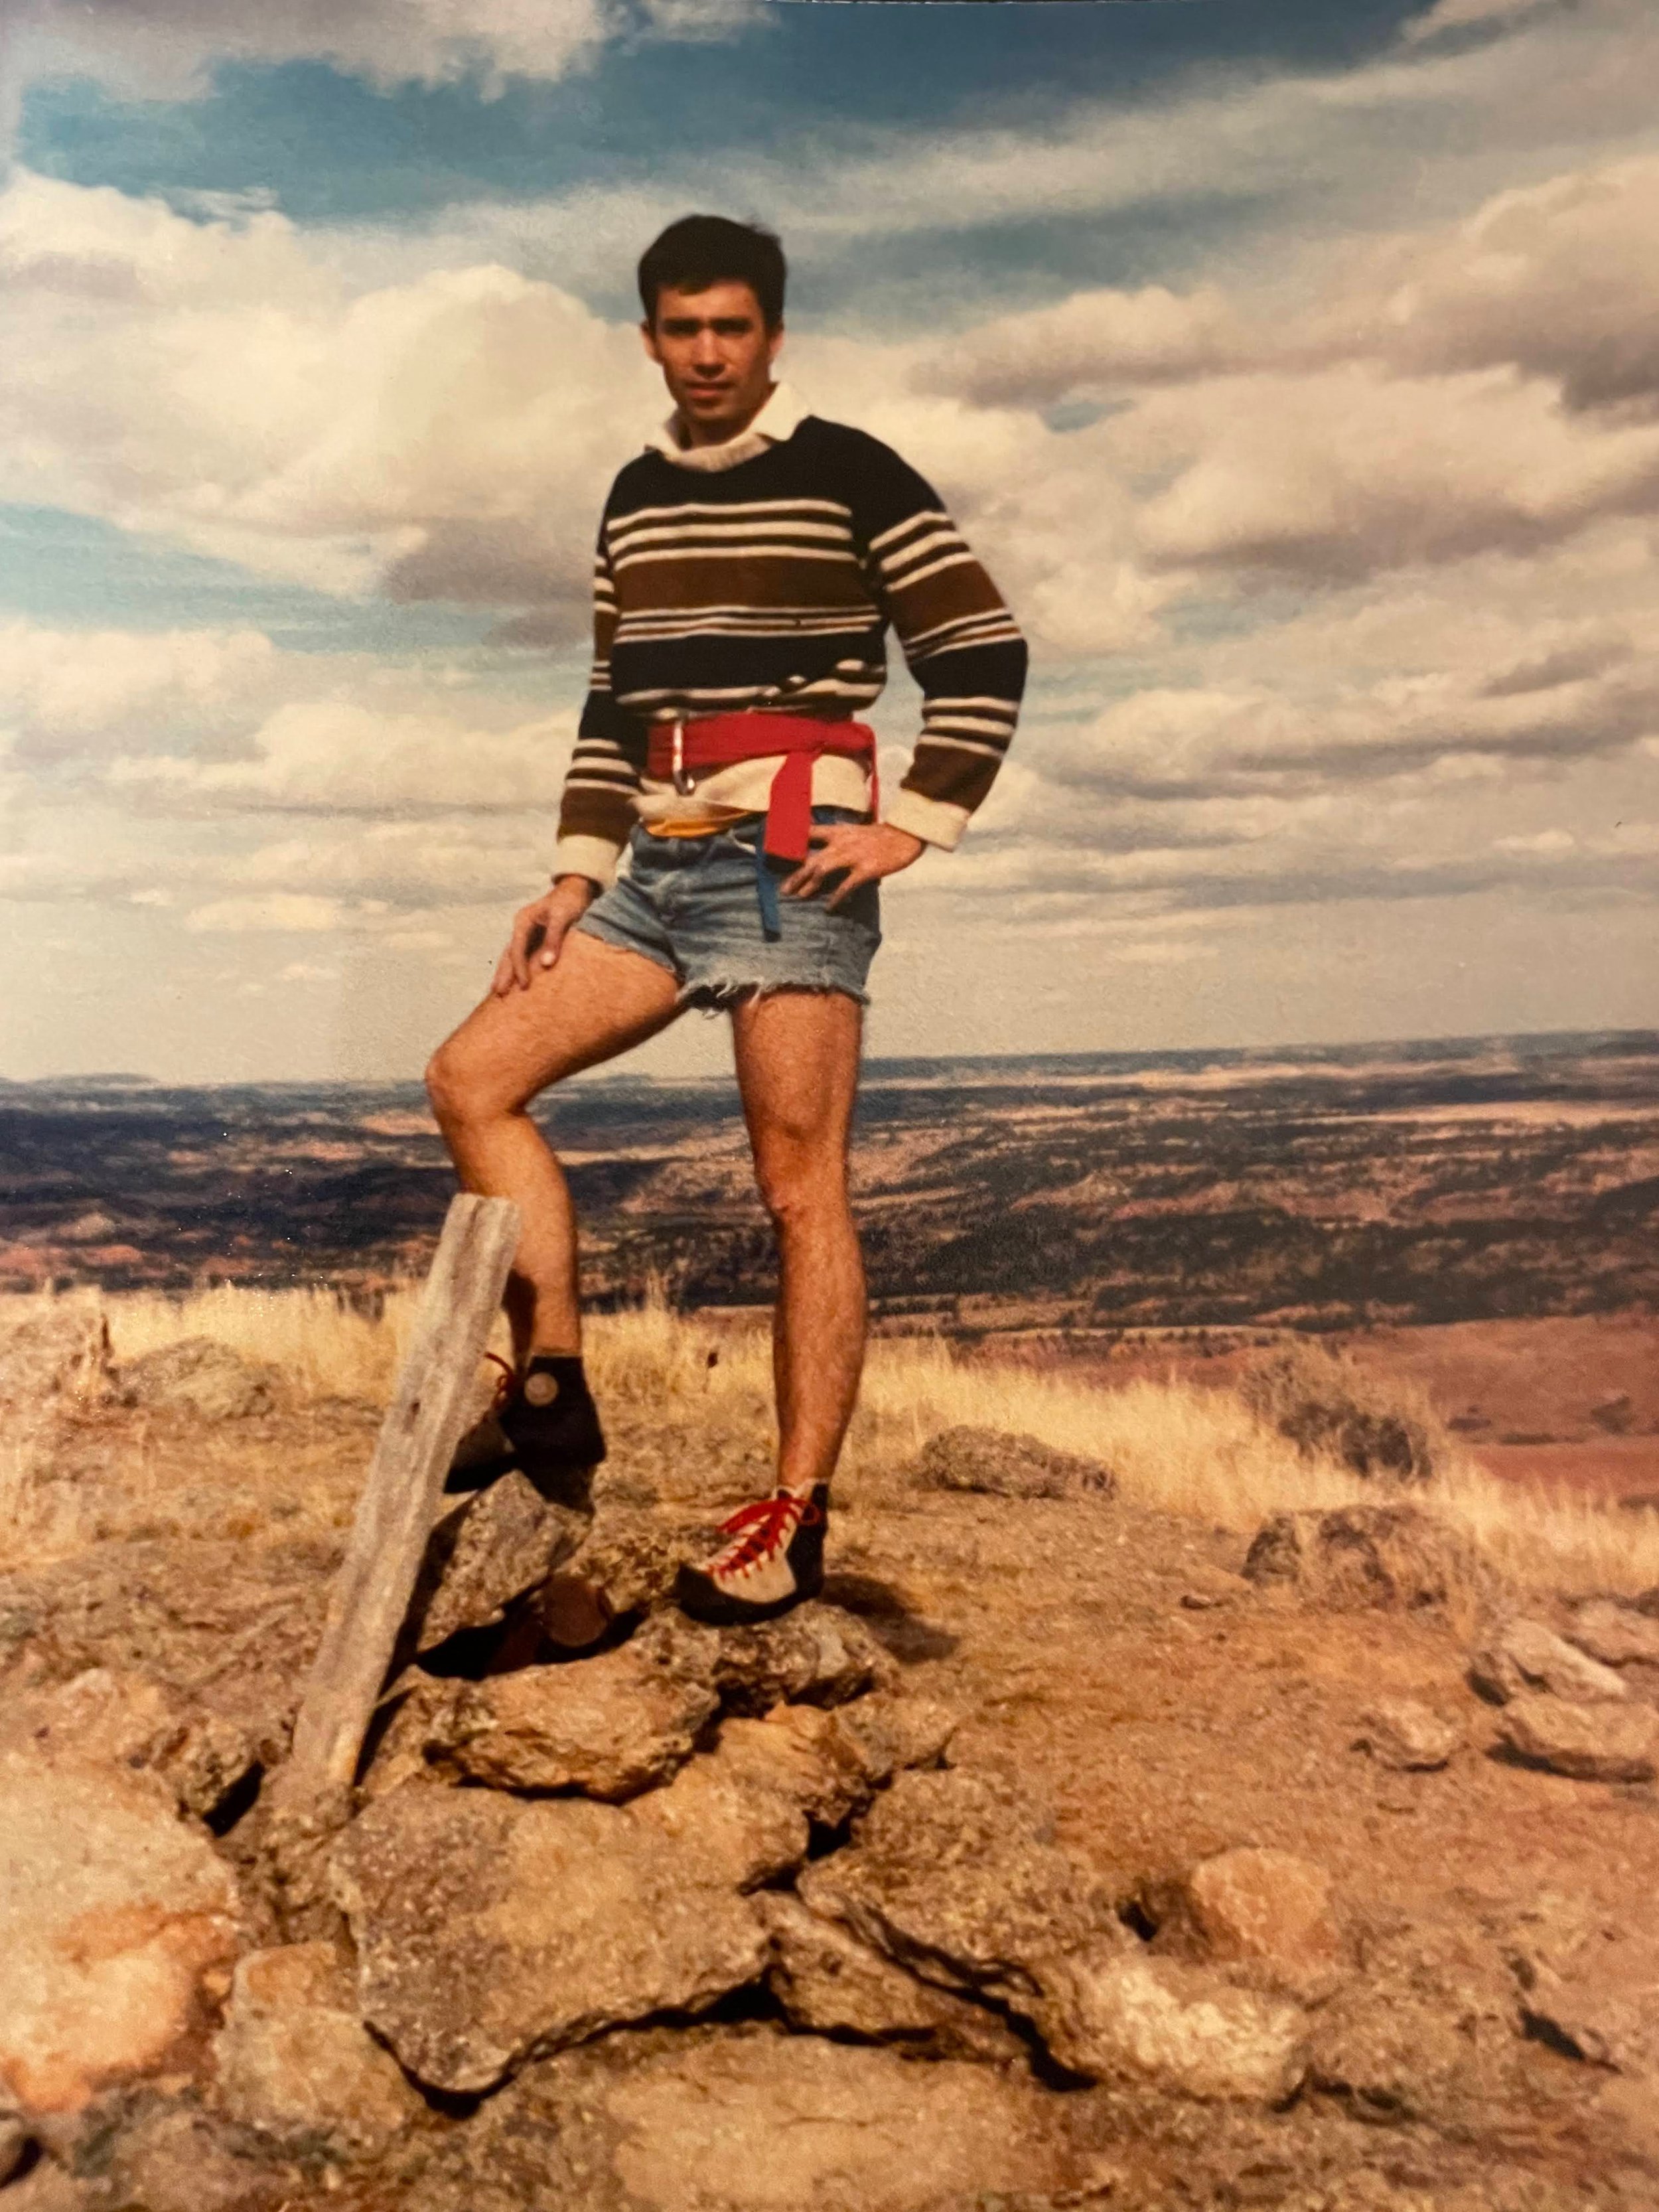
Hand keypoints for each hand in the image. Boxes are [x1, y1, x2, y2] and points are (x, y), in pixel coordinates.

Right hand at [491, 876, 596, 995]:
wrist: (575, 889)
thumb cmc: (569, 901)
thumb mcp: (562, 917)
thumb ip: (553, 939)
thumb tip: (546, 964)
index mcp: (523, 921)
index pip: (517, 949)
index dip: (519, 968)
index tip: (524, 986)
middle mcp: (521, 928)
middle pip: (509, 954)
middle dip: (503, 974)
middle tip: (497, 993)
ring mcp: (526, 933)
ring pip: (512, 956)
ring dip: (506, 973)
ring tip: (497, 991)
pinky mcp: (534, 938)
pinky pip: (522, 955)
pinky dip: (517, 968)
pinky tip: (514, 980)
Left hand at [781, 821, 923, 908]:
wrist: (906, 835)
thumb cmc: (883, 836)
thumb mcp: (857, 831)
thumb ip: (841, 839)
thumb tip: (829, 850)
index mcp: (839, 832)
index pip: (809, 833)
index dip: (791, 840)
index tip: (775, 849)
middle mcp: (841, 843)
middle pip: (811, 859)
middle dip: (796, 875)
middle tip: (784, 889)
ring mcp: (853, 856)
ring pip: (822, 870)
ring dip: (809, 885)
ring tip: (800, 896)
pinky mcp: (865, 869)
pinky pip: (846, 885)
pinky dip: (836, 897)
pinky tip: (829, 907)